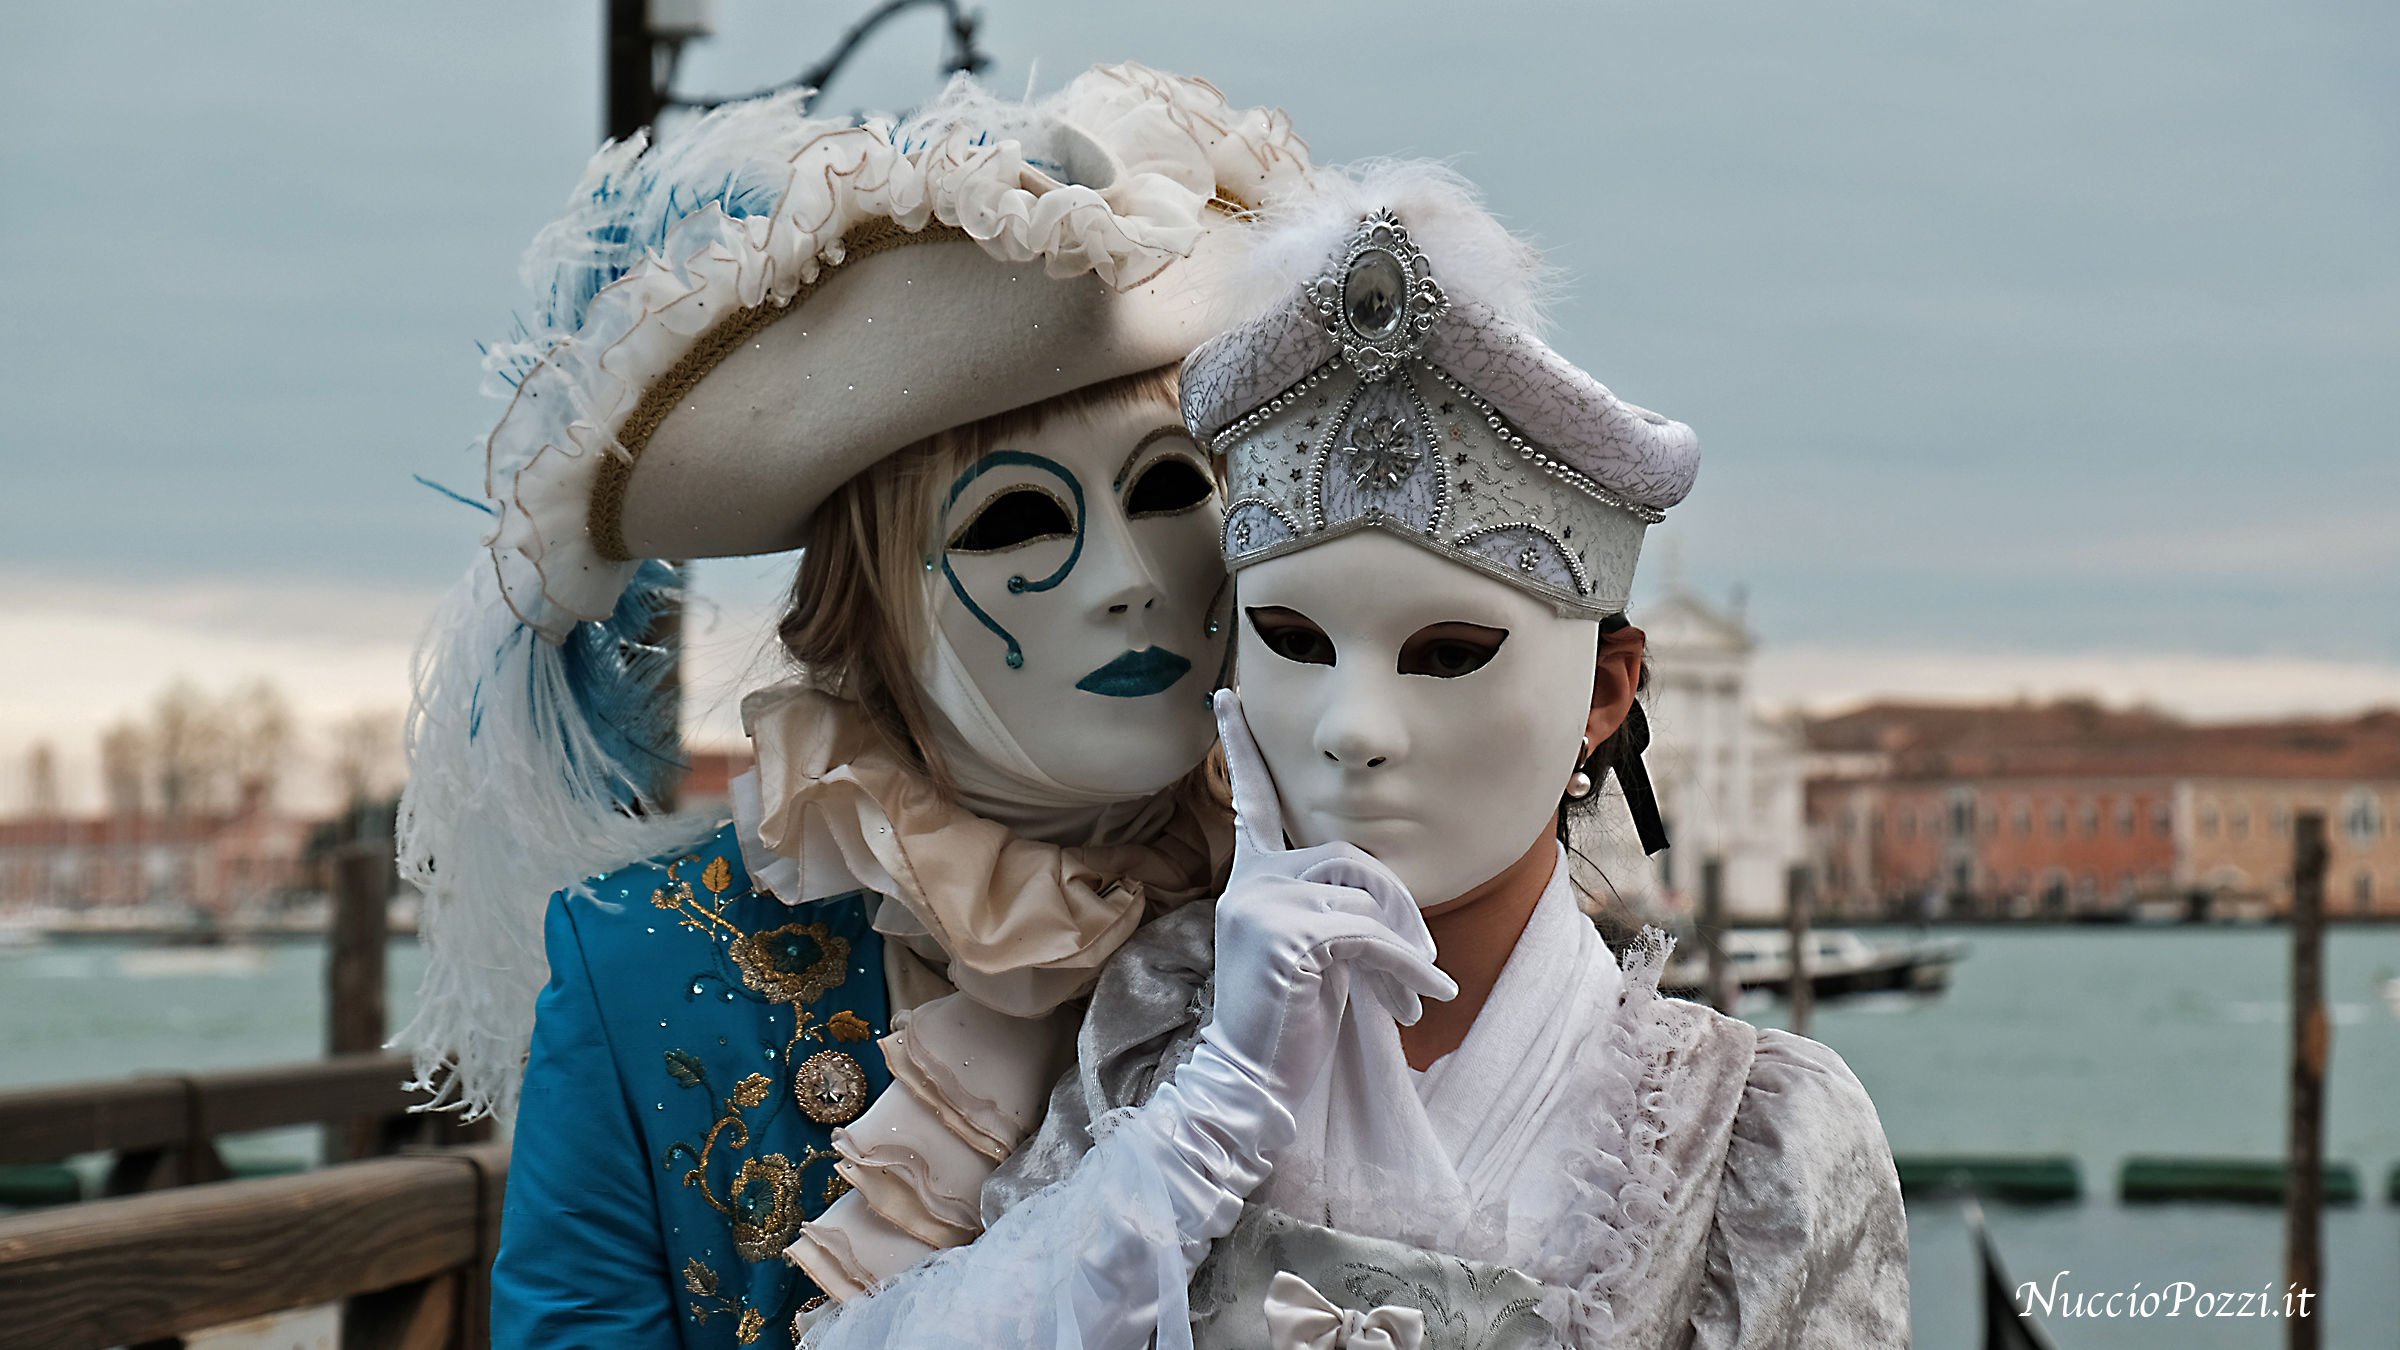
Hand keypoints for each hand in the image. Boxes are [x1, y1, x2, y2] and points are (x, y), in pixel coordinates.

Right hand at [1201, 690, 1455, 1119]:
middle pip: (1352, 857)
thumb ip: (1334, 909)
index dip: (1240, 748)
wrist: (1250, 1084)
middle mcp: (1252, 884)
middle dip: (1401, 909)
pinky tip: (1421, 1003)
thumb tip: (1387, 904)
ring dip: (1404, 946)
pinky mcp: (1291, 938)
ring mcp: (1265, 907)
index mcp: (1253, 881)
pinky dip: (1406, 970)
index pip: (1253, 803)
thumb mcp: (1312, 952)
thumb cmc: (1286, 1023)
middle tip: (1422, 967)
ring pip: (1366, 894)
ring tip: (1412, 995)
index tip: (1227, 696)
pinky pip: (1372, 935)